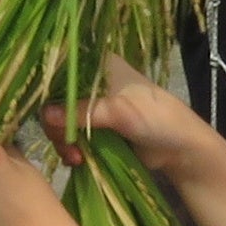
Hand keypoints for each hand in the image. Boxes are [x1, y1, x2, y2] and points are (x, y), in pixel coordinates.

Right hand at [44, 54, 217, 180]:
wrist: (180, 149)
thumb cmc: (156, 117)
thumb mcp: (120, 111)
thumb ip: (83, 112)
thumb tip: (45, 116)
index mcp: (98, 65)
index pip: (61, 68)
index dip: (48, 89)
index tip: (45, 111)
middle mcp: (91, 83)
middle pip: (55, 99)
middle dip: (56, 124)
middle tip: (67, 142)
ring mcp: (91, 108)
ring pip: (60, 121)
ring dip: (63, 140)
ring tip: (76, 157)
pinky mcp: (94, 131)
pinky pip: (70, 138)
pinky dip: (70, 149)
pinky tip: (78, 160)